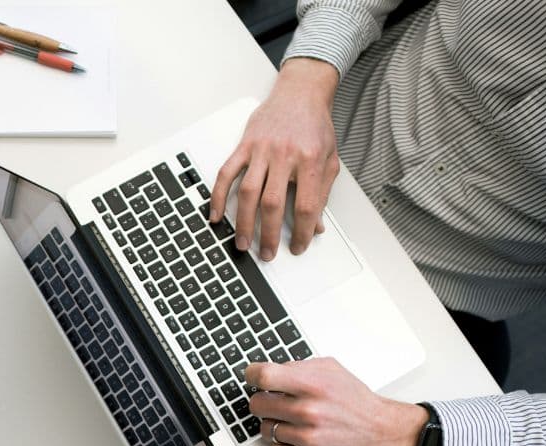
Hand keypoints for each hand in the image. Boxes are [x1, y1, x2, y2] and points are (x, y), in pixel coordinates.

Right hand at [211, 58, 340, 261]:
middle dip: (269, 234)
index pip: (305, 205)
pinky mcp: (244, 145)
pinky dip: (218, 195)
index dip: (303, 231)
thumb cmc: (315, 126)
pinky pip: (226, 173)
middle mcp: (284, 155)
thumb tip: (317, 225)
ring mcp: (261, 150)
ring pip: (248, 192)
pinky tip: (216, 215)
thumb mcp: (329, 159)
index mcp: (309, 160)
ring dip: (243, 222)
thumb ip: (322, 193)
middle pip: (273, 203)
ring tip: (242, 242)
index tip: (299, 246)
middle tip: (267, 253)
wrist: (300, 93)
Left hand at [245, 358, 427, 445]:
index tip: (252, 377)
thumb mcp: (330, 369)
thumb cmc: (355, 400)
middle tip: (275, 402)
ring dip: (275, 424)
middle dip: (263, 401)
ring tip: (294, 421)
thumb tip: (267, 371)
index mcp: (313, 385)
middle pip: (257, 404)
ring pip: (264, 429)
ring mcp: (308, 438)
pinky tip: (295, 438)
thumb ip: (297, 367)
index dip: (252, 375)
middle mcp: (309, 411)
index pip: (264, 376)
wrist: (381, 431)